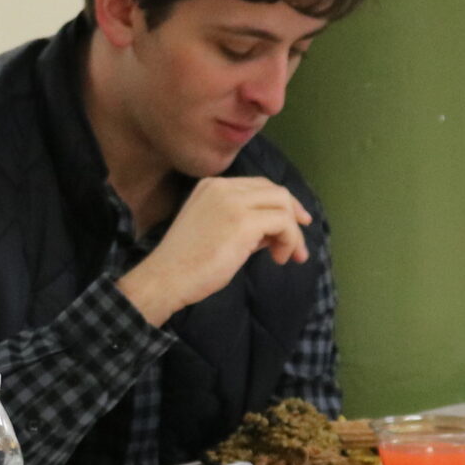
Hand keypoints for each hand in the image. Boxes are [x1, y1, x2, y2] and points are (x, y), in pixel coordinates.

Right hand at [118, 176, 312, 325]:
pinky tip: (279, 259)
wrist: (165, 278)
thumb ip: (243, 225)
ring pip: (283, 204)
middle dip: (294, 216)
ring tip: (286, 256)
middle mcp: (223, 187)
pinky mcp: (243, 222)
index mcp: (211, 186)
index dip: (280, 206)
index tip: (292, 227)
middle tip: (299, 246)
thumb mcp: (214, 232)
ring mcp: (232, 202)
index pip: (258, 186)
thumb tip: (272, 232)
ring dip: (292, 233)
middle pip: (275, 191)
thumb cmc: (186, 262)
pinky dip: (290, 241)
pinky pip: (283, 223)